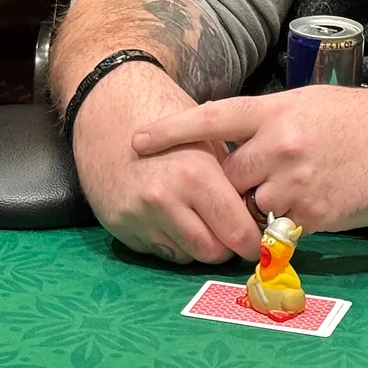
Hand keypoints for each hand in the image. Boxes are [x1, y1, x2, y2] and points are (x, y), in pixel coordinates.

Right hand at [70, 62, 259, 264]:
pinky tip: (169, 215)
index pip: (236, 232)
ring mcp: (139, 217)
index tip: (259, 242)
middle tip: (230, 232)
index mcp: (195, 175)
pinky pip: (158, 251)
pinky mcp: (119, 227)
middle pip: (212, 253)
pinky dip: (171, 242)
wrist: (107, 110)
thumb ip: (232, 181)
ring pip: (185, 257)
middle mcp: (165, 200)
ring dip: (197, 245)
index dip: (252, 241)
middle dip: (226, 246)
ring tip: (198, 218)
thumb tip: (258, 218)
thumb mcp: (209, 139)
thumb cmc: (167, 118)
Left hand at [132, 86, 367, 233]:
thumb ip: (272, 122)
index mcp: (278, 110)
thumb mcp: (312, 104)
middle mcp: (280, 146)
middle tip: (254, 183)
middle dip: (233, 185)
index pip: (212, 119)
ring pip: (254, 207)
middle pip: (228, 177)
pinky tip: (324, 201)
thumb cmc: (364, 119)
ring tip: (302, 190)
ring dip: (265, 207)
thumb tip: (240, 141)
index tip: (137, 142)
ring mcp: (295, 184)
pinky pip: (285, 230)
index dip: (171, 132)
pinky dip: (295, 223)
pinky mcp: (313, 218)